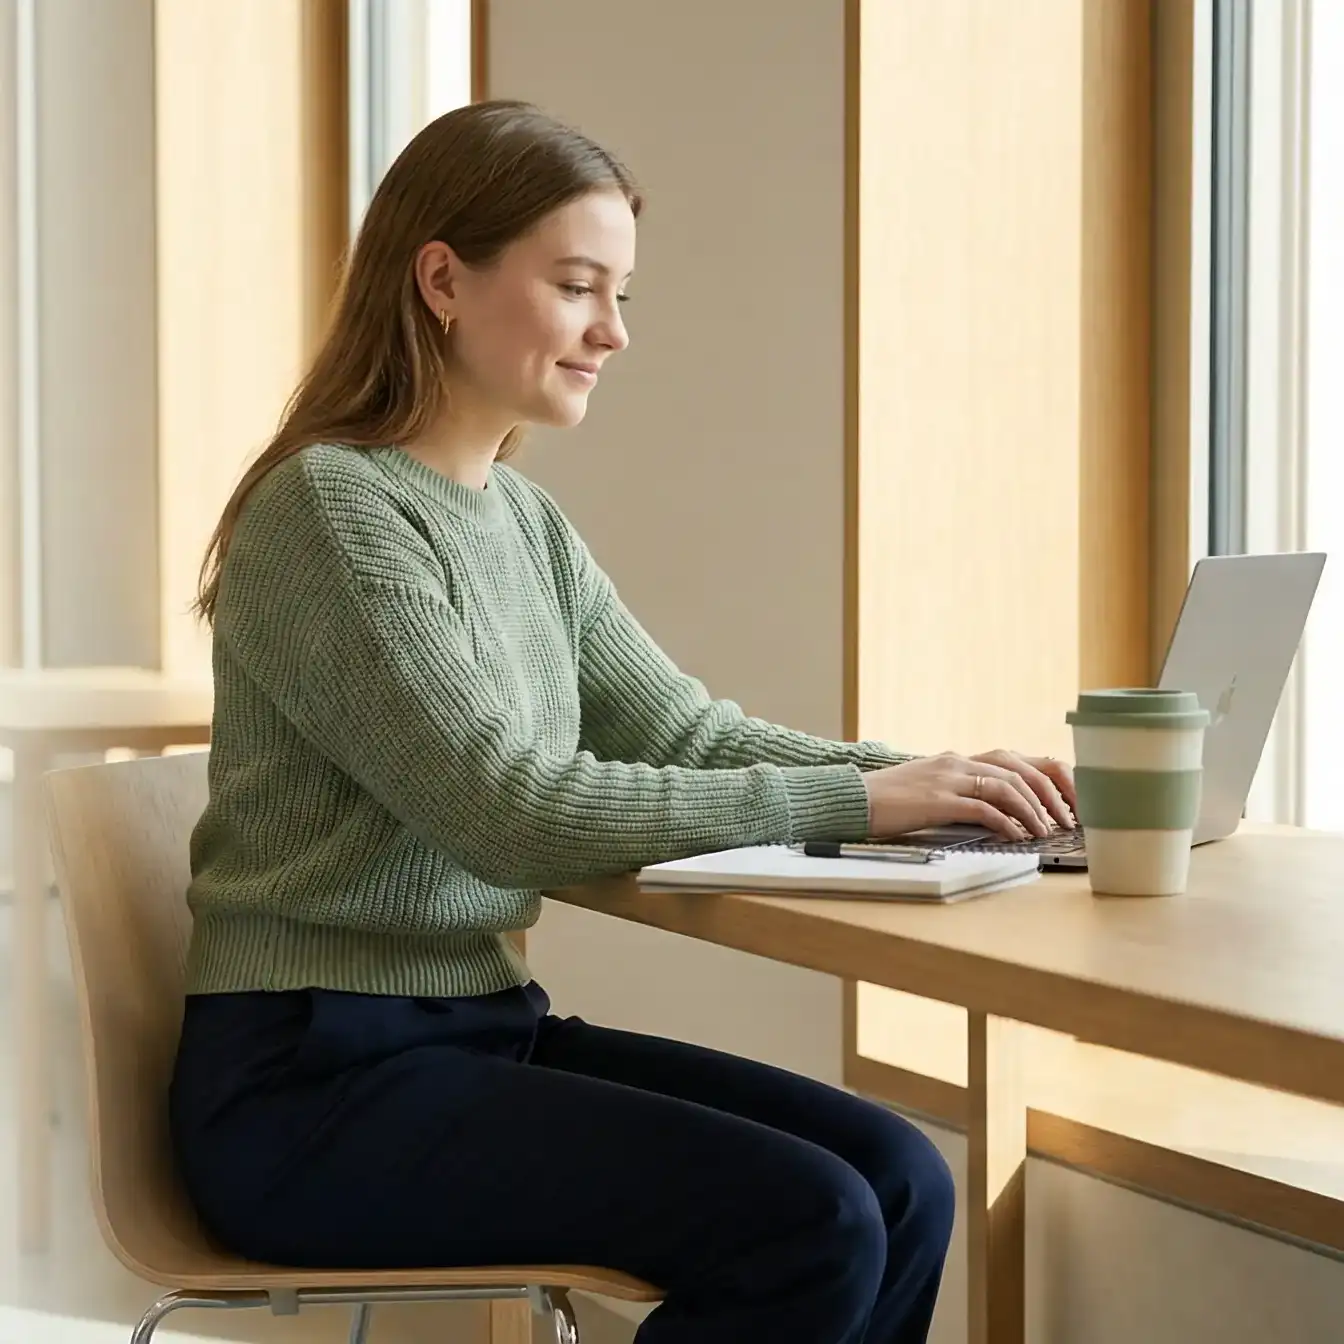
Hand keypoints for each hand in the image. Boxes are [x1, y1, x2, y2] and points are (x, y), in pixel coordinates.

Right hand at [862, 750, 1075, 840]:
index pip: (1017, 759)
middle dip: (1052, 794)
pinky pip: (983, 808)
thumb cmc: (890, 802)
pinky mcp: (937, 799)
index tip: (1068, 801)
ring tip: (1046, 831)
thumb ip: (961, 793)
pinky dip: (1006, 822)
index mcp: (959, 759)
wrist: (852, 799)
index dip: (1049, 777)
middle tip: (1068, 819)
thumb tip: (1000, 815)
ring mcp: (948, 778)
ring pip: (1007, 786)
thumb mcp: (931, 789)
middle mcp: (958, 762)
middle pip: (1021, 769)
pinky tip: (1016, 837)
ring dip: (1033, 811)